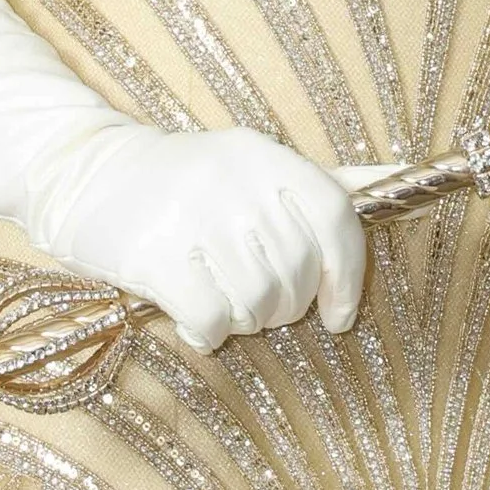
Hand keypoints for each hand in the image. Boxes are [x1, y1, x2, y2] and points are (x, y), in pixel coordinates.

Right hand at [26, 121, 366, 355]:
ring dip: (239, 318)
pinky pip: (212, 321)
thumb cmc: (184, 183)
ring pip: (257, 304)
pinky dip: (205, 332)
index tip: (338, 314)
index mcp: (267, 157)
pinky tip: (189, 315)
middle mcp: (237, 180)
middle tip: (246, 294)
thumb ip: (327, 182)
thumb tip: (405, 175)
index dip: (348, 275)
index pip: (336, 218)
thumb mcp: (256, 167)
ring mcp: (196, 215)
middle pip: (296, 275)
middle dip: (280, 305)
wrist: (84, 175)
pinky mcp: (157, 254)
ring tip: (213, 294)